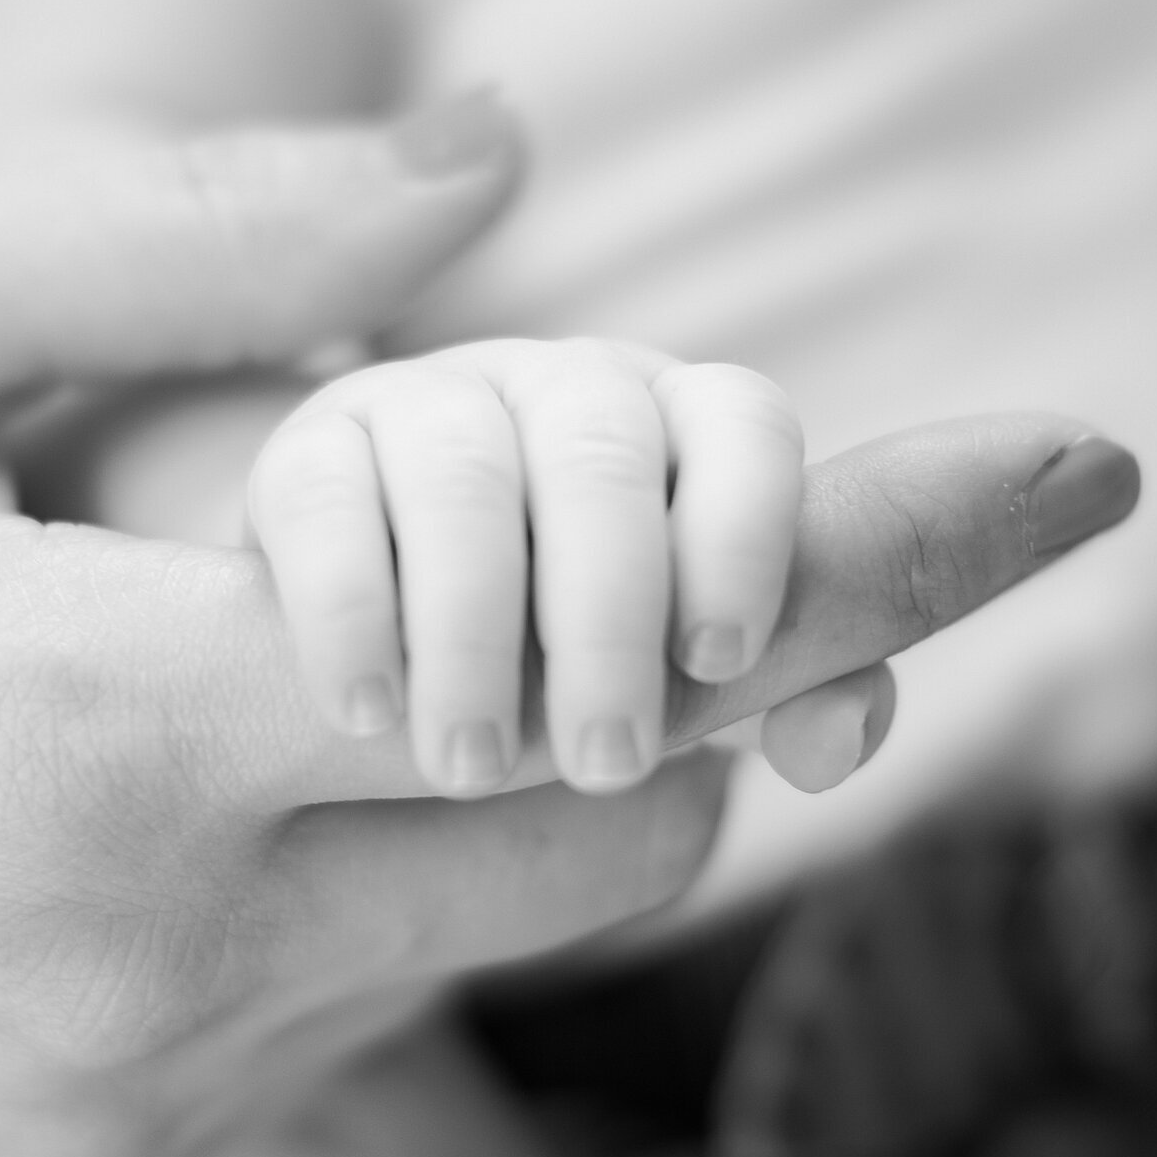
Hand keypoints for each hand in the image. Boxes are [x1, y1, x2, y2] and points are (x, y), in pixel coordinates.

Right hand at [0, 116, 1139, 1156]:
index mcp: (87, 741)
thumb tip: (486, 165)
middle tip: (526, 523)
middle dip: (653, 659)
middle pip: (616, 814)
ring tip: (275, 645)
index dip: (861, 550)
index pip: (612, 649)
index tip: (1059, 474)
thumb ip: (185, 247)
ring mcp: (116, 1110)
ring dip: (484, 757)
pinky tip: (200, 780)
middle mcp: (138, 974)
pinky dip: (366, 871)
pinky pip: (360, 1008)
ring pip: (496, 921)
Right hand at [248, 337, 804, 794]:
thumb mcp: (693, 676)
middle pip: (601, 452)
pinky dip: (351, 611)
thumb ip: (796, 689)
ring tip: (475, 765)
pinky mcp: (311, 450)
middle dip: (608, 617)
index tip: (722, 660)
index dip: (745, 531)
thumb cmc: (578, 655)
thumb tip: (845, 731)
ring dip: (474, 633)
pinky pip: (325, 498)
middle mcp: (561, 391)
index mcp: (679, 428)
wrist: (402, 646)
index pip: (741, 420)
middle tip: (606, 765)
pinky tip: (368, 712)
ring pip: (462, 472)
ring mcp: (430, 405)